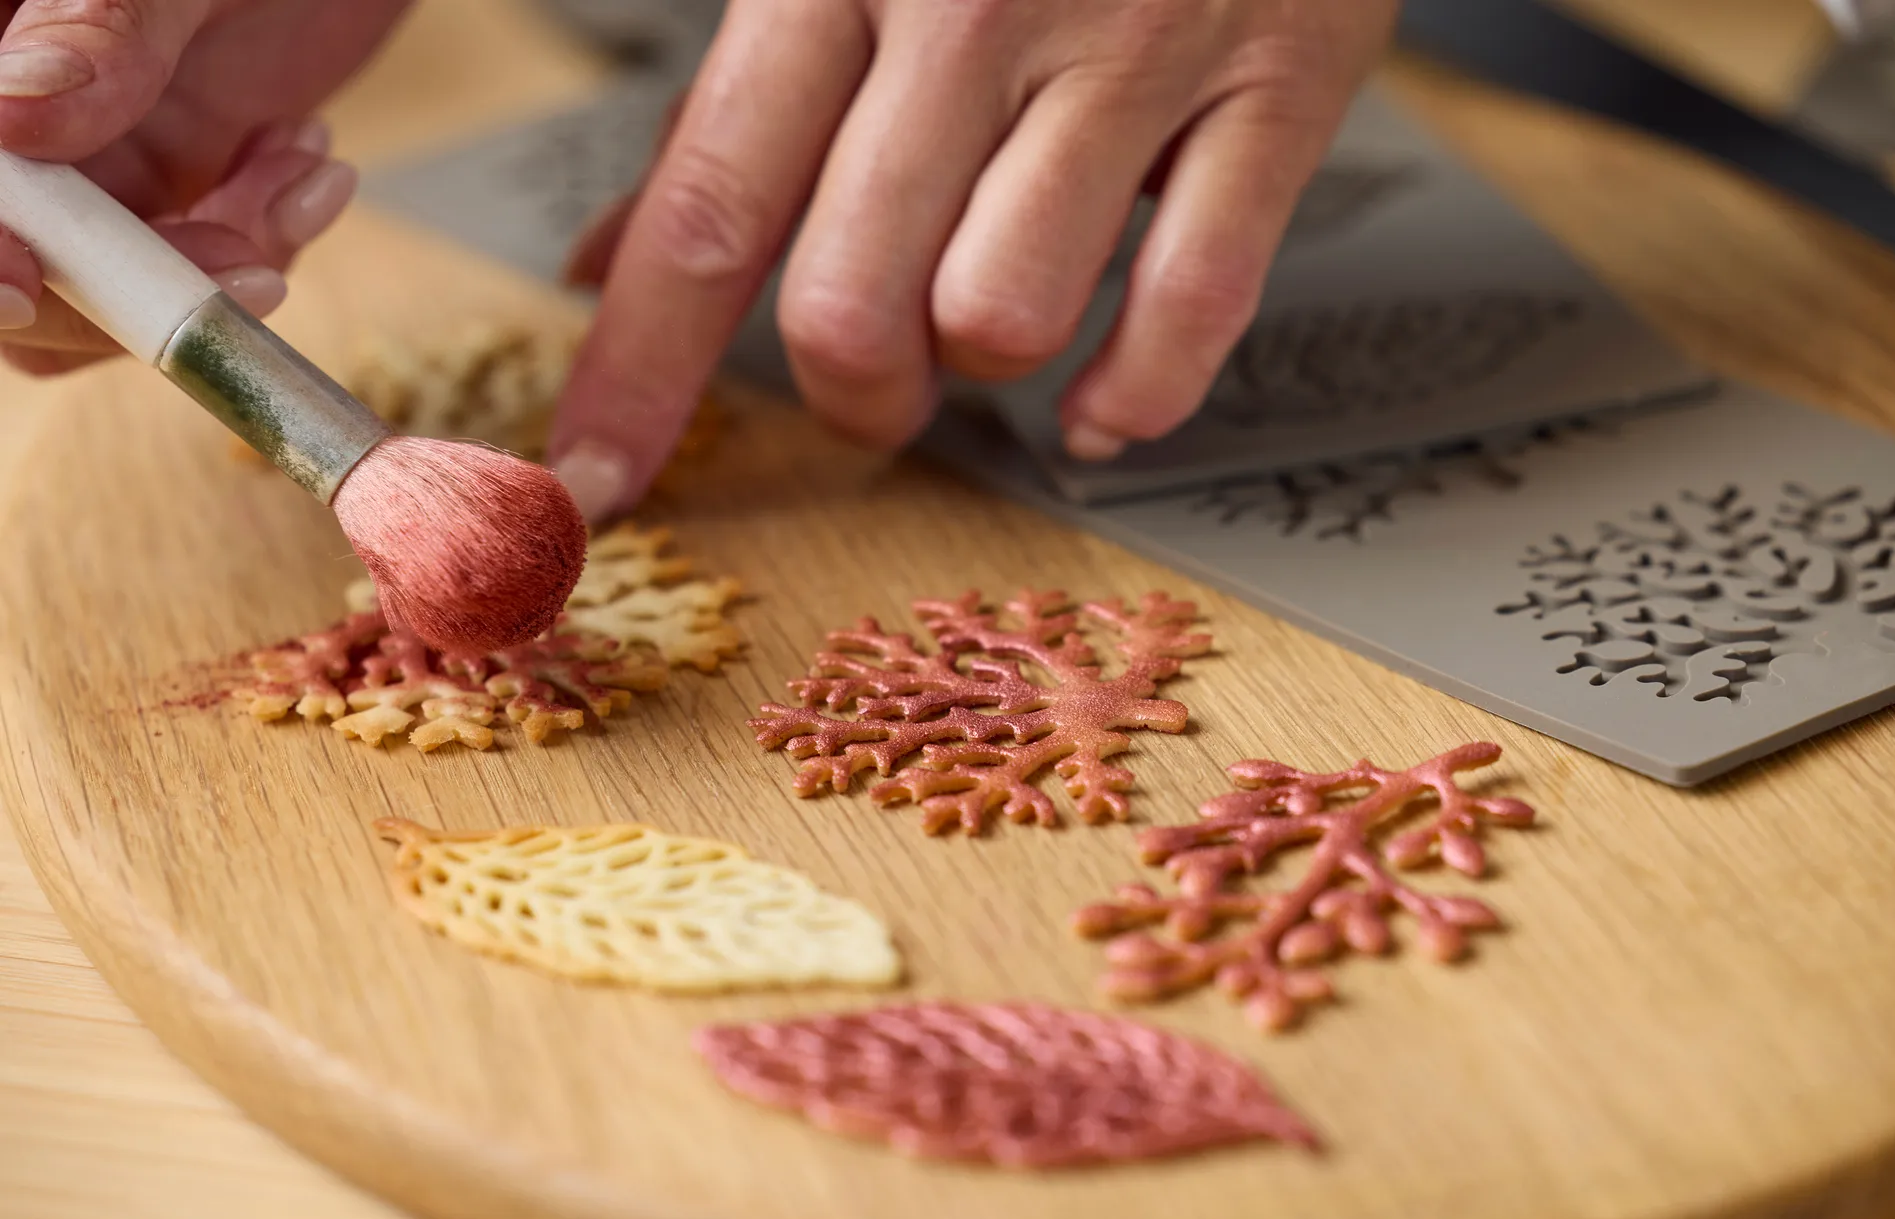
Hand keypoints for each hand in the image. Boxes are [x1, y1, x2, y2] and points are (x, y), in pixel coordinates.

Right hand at [0, 0, 410, 373]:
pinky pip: (180, 269)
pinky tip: (301, 154)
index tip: (25, 286)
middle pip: (9, 258)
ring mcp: (75, 153)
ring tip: (299, 166)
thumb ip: (104, 27)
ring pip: (95, 287)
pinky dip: (256, 239)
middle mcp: (12, 105)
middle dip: (126, 280)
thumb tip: (12, 121)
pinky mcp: (153, 183)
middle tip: (251, 259)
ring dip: (213, 262)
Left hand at [549, 0, 1397, 520]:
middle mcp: (975, 7)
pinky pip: (1193, 306)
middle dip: (848, 393)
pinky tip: (1102, 401)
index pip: (707, 209)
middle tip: (871, 383)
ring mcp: (1137, 45)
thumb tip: (605, 264)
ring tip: (994, 318)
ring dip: (981, 369)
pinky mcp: (1280, 83)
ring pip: (1005, 320)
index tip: (598, 480)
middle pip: (851, 304)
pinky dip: (1134, 394)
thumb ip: (728, 108)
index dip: (639, 372)